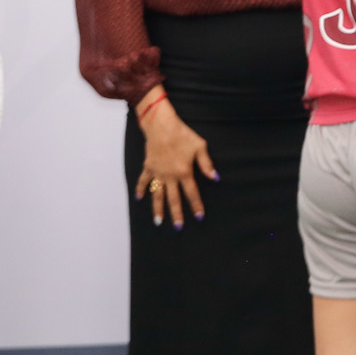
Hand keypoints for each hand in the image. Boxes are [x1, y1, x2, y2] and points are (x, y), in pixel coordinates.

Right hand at [135, 92, 216, 226]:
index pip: (192, 193)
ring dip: (158, 208)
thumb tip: (216, 178)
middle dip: (177, 214)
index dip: (196, 206)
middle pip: (174, 199)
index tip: (199, 217)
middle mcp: (170, 176)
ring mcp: (158, 172)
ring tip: (158, 221)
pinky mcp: (149, 167)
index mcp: (184, 172)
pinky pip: (144, 180)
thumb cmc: (183, 135)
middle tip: (179, 228)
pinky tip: (139, 198)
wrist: (162, 126)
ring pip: (158, 195)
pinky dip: (141, 189)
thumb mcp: (200, 147)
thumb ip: (207, 164)